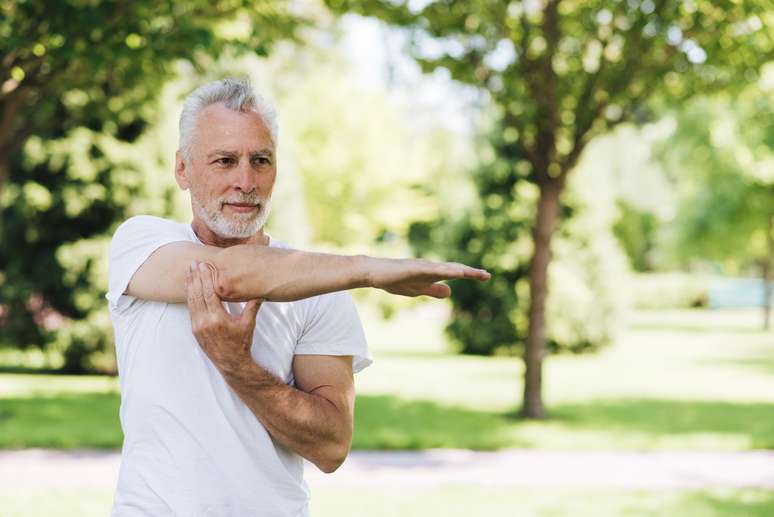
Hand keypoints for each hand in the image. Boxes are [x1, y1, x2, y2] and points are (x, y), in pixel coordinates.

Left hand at [186, 261, 262, 373]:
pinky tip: (190, 287)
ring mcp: (197, 327)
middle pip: (197, 294)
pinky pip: (191, 309)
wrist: (232, 363)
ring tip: (188, 272)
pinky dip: (189, 296)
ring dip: (189, 285)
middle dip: (195, 278)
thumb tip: (262, 291)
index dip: (205, 278)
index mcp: (217, 319)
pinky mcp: (194, 330)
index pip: (209, 293)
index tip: (203, 265)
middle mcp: (204, 322)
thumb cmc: (242, 343)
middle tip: (193, 263)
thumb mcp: (249, 324)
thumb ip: (253, 306)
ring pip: (191, 301)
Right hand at [368, 258, 490, 298]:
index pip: (454, 273)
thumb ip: (434, 290)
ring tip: (474, 273)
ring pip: (443, 268)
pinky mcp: (411, 268)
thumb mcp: (418, 289)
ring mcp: (420, 267)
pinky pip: (428, 270)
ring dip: (459, 271)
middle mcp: (429, 267)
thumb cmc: (394, 279)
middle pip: (453, 269)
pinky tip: (449, 273)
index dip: (470, 274)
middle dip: (470, 272)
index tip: (486, 276)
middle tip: (487, 275)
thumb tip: (450, 292)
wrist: (374, 273)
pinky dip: (440, 271)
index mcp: (432, 273)